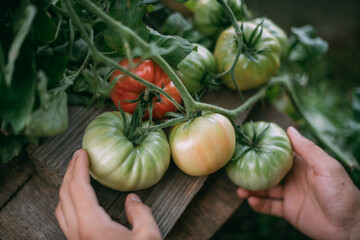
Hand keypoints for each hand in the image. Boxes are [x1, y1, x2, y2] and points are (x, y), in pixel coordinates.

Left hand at [55, 149, 160, 239]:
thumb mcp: (148, 237)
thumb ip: (141, 214)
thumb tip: (132, 200)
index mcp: (92, 227)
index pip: (78, 189)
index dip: (79, 167)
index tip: (82, 152)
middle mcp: (77, 233)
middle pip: (65, 195)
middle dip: (70, 172)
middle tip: (78, 156)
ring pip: (61, 207)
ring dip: (67, 186)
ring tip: (76, 173)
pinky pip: (65, 218)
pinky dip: (68, 201)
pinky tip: (77, 199)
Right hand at [237, 127, 359, 239]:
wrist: (348, 227)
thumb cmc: (342, 193)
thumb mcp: (327, 167)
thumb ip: (308, 149)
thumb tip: (290, 129)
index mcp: (303, 165)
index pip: (280, 154)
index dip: (266, 148)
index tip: (249, 142)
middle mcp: (294, 178)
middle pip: (269, 172)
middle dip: (253, 170)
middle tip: (238, 168)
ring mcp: (290, 195)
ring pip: (265, 189)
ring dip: (252, 189)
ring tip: (240, 189)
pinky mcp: (288, 211)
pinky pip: (269, 207)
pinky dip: (259, 204)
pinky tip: (251, 201)